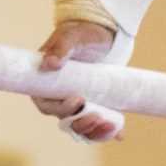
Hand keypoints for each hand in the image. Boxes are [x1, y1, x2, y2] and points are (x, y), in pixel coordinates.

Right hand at [33, 19, 122, 141]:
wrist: (105, 33)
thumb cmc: (84, 31)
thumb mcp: (73, 36)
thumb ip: (62, 47)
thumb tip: (49, 63)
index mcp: (46, 82)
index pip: (46, 104)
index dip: (59, 109)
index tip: (78, 100)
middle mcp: (59, 96)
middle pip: (65, 120)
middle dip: (81, 123)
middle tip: (97, 115)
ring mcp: (77, 103)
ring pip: (80, 126)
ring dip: (94, 131)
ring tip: (110, 125)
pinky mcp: (93, 106)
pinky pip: (96, 125)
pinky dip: (106, 131)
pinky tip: (119, 133)